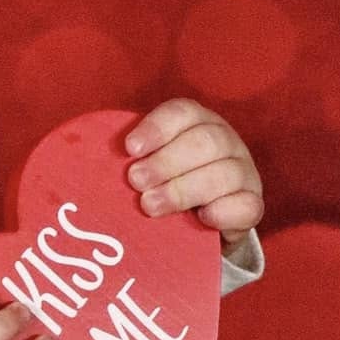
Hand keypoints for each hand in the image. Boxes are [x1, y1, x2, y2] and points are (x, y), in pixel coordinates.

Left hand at [124, 99, 263, 253]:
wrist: (199, 227)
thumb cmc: (164, 188)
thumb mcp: (146, 170)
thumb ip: (130, 162)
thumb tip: (87, 169)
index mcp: (197, 124)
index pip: (183, 112)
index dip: (157, 128)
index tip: (130, 149)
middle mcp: (224, 143)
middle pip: (205, 141)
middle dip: (166, 162)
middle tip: (135, 182)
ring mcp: (243, 173)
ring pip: (225, 173)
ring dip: (184, 189)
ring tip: (151, 206)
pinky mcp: (252, 205)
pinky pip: (247, 205)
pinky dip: (224, 211)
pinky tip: (201, 218)